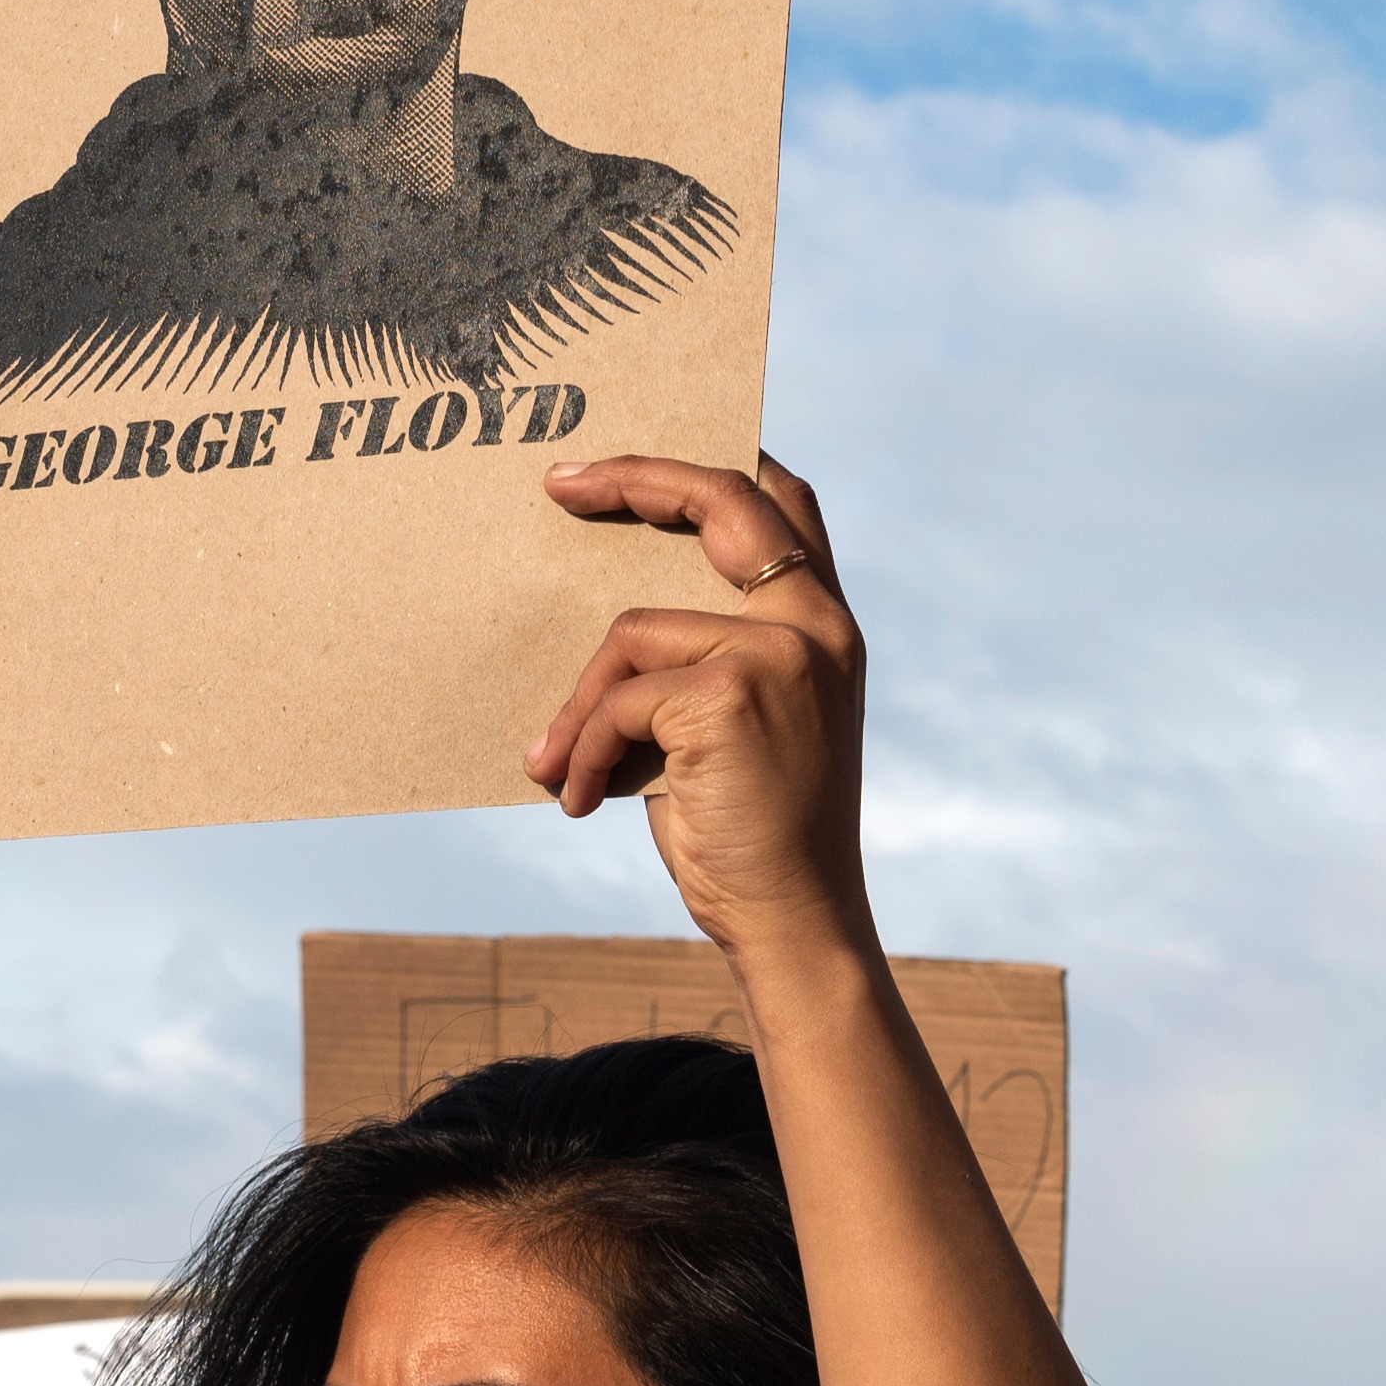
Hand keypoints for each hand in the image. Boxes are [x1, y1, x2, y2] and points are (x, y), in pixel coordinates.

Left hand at [522, 455, 873, 963]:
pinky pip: (616, 697)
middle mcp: (816, 626)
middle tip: (558, 484)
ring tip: (561, 767)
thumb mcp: (739, 728)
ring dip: (579, 707)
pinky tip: (578, 800)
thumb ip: (703, 661)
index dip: (716, 463)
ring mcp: (778, 653)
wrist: (793, 922)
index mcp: (827, 627)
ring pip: (630, 633)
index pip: (784, 504)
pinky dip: (581, 750)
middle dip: (633, 479)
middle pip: (722, 501)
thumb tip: (606, 626)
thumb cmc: (752, 834)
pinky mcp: (728, 695)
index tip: (635, 463)